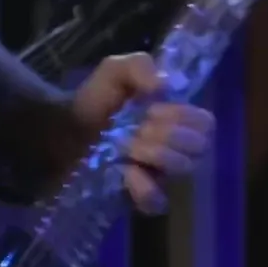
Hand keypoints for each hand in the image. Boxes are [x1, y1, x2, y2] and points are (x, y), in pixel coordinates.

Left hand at [72, 53, 214, 213]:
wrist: (61, 132)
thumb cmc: (95, 102)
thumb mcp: (114, 71)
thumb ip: (140, 66)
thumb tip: (165, 86)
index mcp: (176, 119)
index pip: (206, 123)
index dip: (184, 116)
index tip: (154, 108)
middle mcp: (175, 148)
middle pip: (198, 146)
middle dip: (168, 133)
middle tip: (139, 128)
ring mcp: (160, 176)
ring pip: (181, 168)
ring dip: (153, 153)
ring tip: (126, 147)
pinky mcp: (141, 199)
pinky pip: (158, 200)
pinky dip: (143, 186)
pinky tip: (125, 173)